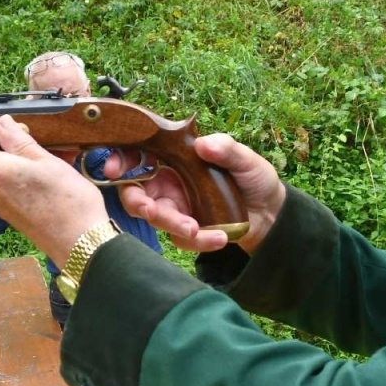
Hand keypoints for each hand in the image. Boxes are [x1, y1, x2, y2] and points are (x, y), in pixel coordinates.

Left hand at [0, 116, 109, 265]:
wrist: (80, 242)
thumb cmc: (66, 198)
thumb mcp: (46, 161)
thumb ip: (19, 141)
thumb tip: (2, 123)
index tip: (0, 139)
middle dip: (6, 155)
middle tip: (34, 147)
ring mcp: (1, 208)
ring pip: (1, 180)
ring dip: (20, 169)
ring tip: (51, 164)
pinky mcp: (13, 218)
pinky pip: (11, 193)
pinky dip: (25, 185)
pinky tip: (51, 182)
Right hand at [116, 134, 285, 253]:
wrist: (271, 212)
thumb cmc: (254, 178)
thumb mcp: (246, 160)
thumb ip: (226, 150)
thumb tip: (203, 144)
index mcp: (175, 157)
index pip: (138, 154)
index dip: (120, 160)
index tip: (115, 169)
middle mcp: (169, 182)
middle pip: (136, 193)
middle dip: (139, 203)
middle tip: (152, 212)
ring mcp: (176, 208)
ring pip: (157, 219)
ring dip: (173, 225)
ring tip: (197, 230)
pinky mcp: (186, 230)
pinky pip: (180, 238)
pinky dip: (198, 241)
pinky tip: (220, 238)